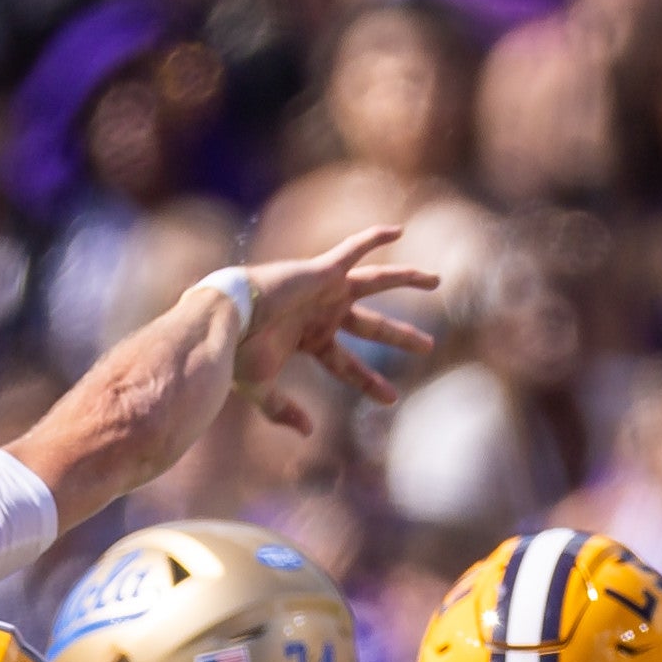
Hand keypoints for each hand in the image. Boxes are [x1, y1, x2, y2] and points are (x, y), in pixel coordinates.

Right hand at [216, 223, 438, 438]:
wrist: (224, 319)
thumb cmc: (238, 352)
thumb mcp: (261, 388)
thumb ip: (282, 411)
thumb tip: (309, 432)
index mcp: (308, 341)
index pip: (347, 365)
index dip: (369, 383)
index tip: (391, 399)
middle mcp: (321, 313)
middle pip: (371, 326)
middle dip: (399, 336)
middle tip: (428, 346)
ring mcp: (323, 291)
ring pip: (375, 283)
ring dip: (405, 280)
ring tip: (437, 280)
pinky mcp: (321, 271)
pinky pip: (352, 249)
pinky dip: (373, 237)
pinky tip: (398, 230)